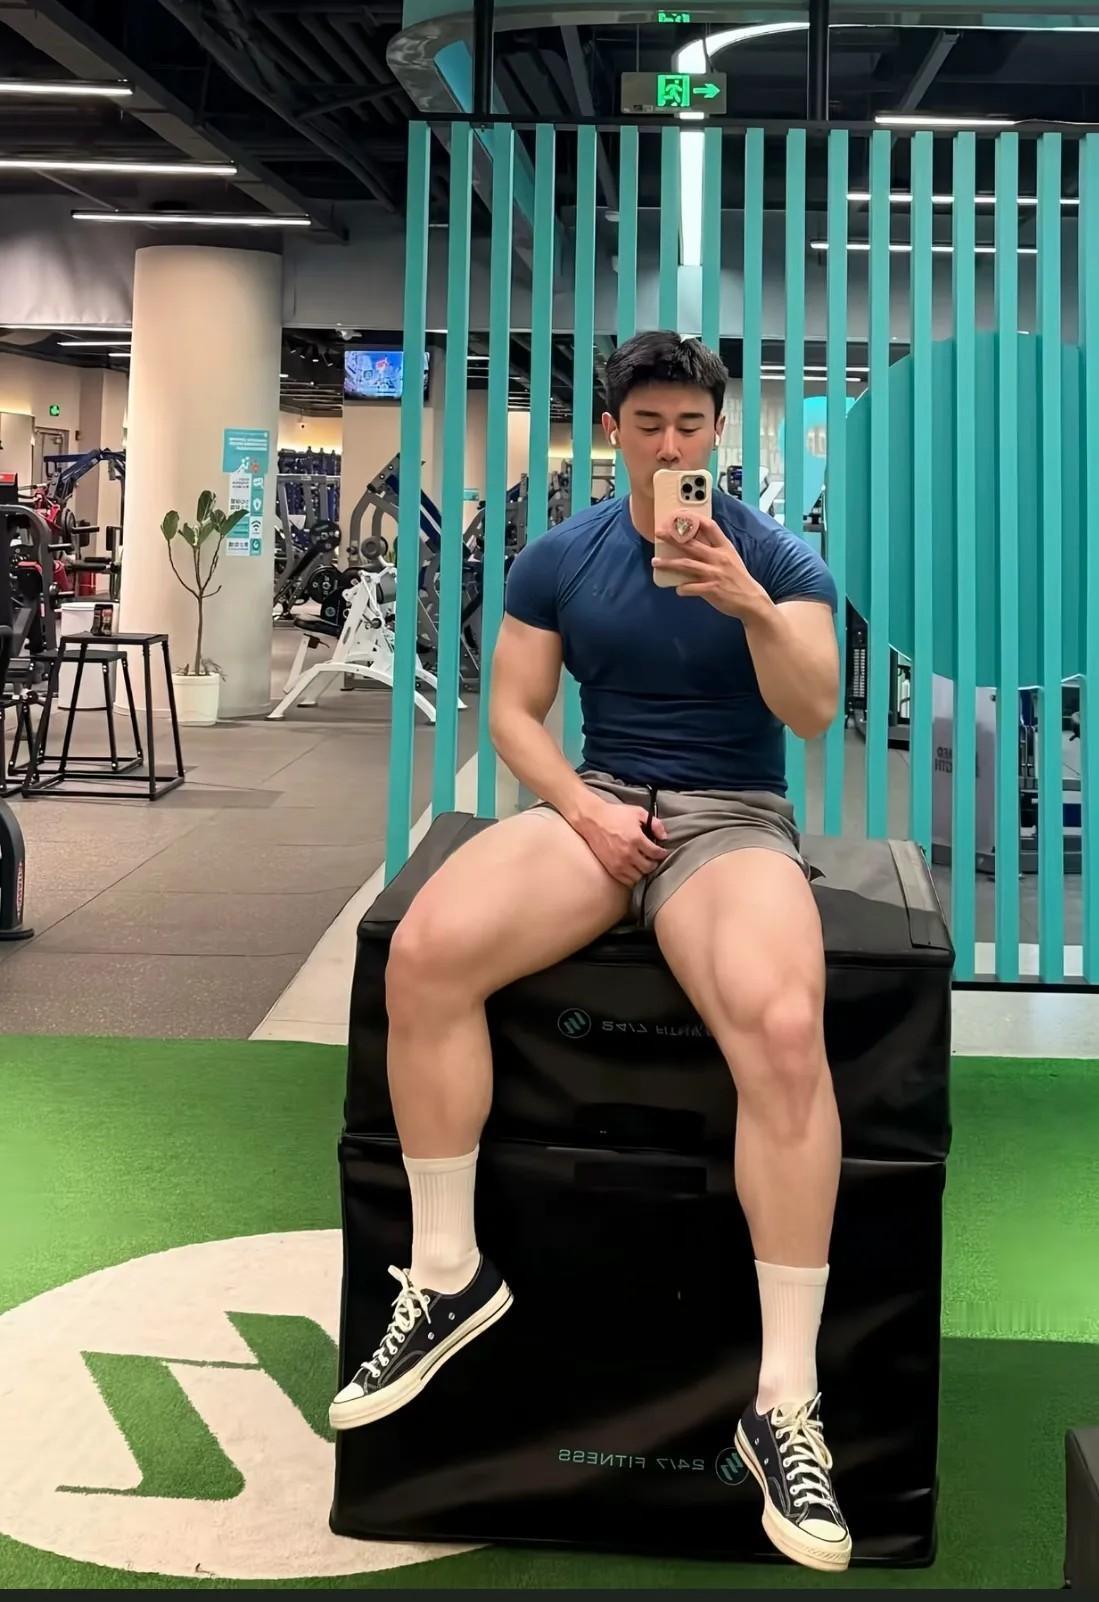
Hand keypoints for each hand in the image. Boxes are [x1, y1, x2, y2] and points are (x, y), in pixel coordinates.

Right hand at [573, 798, 667, 887]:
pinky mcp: (611, 868)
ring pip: (639, 876)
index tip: (662, 852)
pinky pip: (626, 880)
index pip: (656, 853)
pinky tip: (634, 869)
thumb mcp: (637, 812)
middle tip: (653, 858)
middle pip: (649, 867)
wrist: (592, 820)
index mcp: (636, 838)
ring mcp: (618, 863)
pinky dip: (633, 877)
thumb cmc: (614, 815)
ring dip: (643, 871)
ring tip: (643, 864)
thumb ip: (655, 824)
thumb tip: (664, 837)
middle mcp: (628, 853)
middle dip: (654, 862)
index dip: (662, 853)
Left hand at [652, 513, 769, 619]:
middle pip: (691, 544)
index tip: (680, 515)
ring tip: (655, 562)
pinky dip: (681, 589)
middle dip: (672, 537)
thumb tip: (694, 543)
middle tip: (658, 533)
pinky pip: (690, 587)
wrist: (751, 600)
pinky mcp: (712, 589)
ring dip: (668, 563)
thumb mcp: (730, 558)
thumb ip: (715, 550)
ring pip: (686, 565)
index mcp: (724, 547)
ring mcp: (715, 573)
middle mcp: (719, 558)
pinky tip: (677, 589)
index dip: (694, 519)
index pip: (710, 526)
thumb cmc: (738, 579)